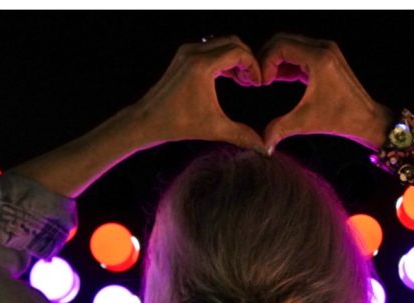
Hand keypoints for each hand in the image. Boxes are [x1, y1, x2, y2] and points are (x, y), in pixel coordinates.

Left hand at [132, 36, 266, 151]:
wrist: (148, 120)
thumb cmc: (177, 124)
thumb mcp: (214, 129)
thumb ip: (242, 136)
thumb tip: (264, 148)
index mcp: (202, 66)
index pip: (239, 52)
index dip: (254, 66)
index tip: (258, 83)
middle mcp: (194, 53)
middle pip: (232, 42)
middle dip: (247, 59)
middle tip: (252, 81)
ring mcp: (187, 52)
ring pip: (221, 43)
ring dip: (235, 58)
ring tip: (242, 80)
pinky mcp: (183, 56)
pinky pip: (210, 49)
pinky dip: (223, 59)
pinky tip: (230, 78)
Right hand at [258, 33, 391, 152]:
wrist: (366, 118)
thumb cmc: (342, 118)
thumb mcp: (306, 122)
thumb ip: (280, 129)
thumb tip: (262, 144)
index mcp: (319, 58)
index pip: (280, 46)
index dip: (265, 62)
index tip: (261, 83)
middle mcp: (323, 49)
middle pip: (283, 41)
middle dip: (266, 58)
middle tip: (258, 80)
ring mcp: (325, 51)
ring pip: (290, 46)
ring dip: (275, 61)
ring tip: (265, 81)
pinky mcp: (325, 58)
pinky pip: (299, 54)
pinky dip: (285, 64)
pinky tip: (276, 80)